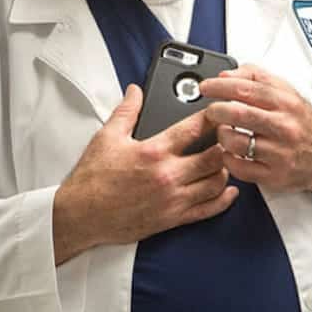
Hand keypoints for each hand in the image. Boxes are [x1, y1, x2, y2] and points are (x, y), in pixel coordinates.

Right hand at [52, 84, 238, 264]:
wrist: (82, 214)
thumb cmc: (92, 178)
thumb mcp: (107, 137)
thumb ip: (126, 111)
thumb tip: (135, 91)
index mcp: (154, 151)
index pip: (194, 129)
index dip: (212, 116)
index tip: (220, 111)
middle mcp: (168, 175)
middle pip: (214, 156)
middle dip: (225, 144)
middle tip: (229, 136)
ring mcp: (172, 199)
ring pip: (216, 183)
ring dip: (225, 169)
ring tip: (225, 160)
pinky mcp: (172, 219)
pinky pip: (208, 210)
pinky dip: (223, 200)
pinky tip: (228, 191)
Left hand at [198, 65, 311, 193]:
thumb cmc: (305, 123)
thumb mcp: (288, 92)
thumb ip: (257, 78)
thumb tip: (226, 75)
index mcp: (286, 103)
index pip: (246, 89)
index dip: (220, 86)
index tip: (206, 87)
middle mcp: (284, 127)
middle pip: (238, 115)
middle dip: (216, 111)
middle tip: (211, 111)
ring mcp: (279, 153)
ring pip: (235, 142)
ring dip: (221, 136)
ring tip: (224, 132)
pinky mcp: (275, 175)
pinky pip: (239, 168)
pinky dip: (228, 159)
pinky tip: (231, 152)